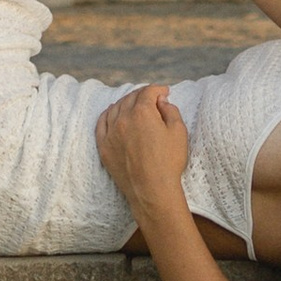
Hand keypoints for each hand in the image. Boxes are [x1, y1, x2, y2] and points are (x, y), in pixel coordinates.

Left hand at [95, 83, 191, 214]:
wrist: (152, 191)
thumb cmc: (168, 162)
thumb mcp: (179, 132)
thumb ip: (171, 111)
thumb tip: (161, 101)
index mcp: (143, 113)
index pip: (148, 92)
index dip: (158, 89)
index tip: (165, 92)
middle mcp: (123, 119)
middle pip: (131, 98)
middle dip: (143, 95)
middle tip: (152, 98)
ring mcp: (111, 133)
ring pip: (115, 108)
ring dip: (126, 102)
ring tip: (134, 104)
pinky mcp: (103, 147)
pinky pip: (101, 123)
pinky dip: (108, 114)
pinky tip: (112, 112)